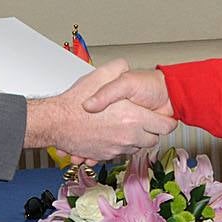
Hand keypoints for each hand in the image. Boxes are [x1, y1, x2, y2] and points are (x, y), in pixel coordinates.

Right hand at [26, 61, 175, 162]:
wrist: (54, 122)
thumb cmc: (75, 102)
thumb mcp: (101, 75)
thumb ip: (119, 68)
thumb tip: (127, 66)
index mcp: (133, 118)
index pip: (164, 127)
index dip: (166, 122)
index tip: (165, 118)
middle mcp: (127, 136)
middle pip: (152, 140)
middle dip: (151, 131)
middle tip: (145, 121)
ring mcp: (116, 148)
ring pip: (135, 147)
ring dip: (134, 138)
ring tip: (125, 125)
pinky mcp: (104, 155)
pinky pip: (119, 153)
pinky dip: (118, 145)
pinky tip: (111, 133)